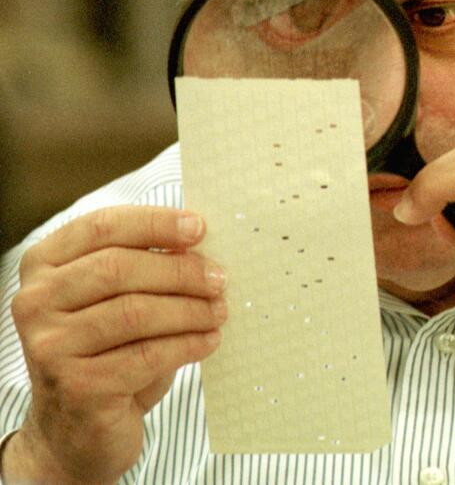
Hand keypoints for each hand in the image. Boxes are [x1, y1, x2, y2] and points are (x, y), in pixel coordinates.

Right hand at [3, 206, 226, 484]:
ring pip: (135, 312)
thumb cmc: (107, 352)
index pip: (101, 227)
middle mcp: (35, 303)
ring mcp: (50, 347)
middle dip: (180, 270)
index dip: (154, 223)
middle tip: (220, 279)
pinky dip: (188, 344)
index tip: (199, 227)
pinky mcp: (76, 386)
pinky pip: (146, 355)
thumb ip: (144, 266)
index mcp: (44, 266)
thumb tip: (198, 242)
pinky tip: (209, 341)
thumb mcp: (117, 300)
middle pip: (119, 268)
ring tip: (219, 311)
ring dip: (190, 310)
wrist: (77, 430)